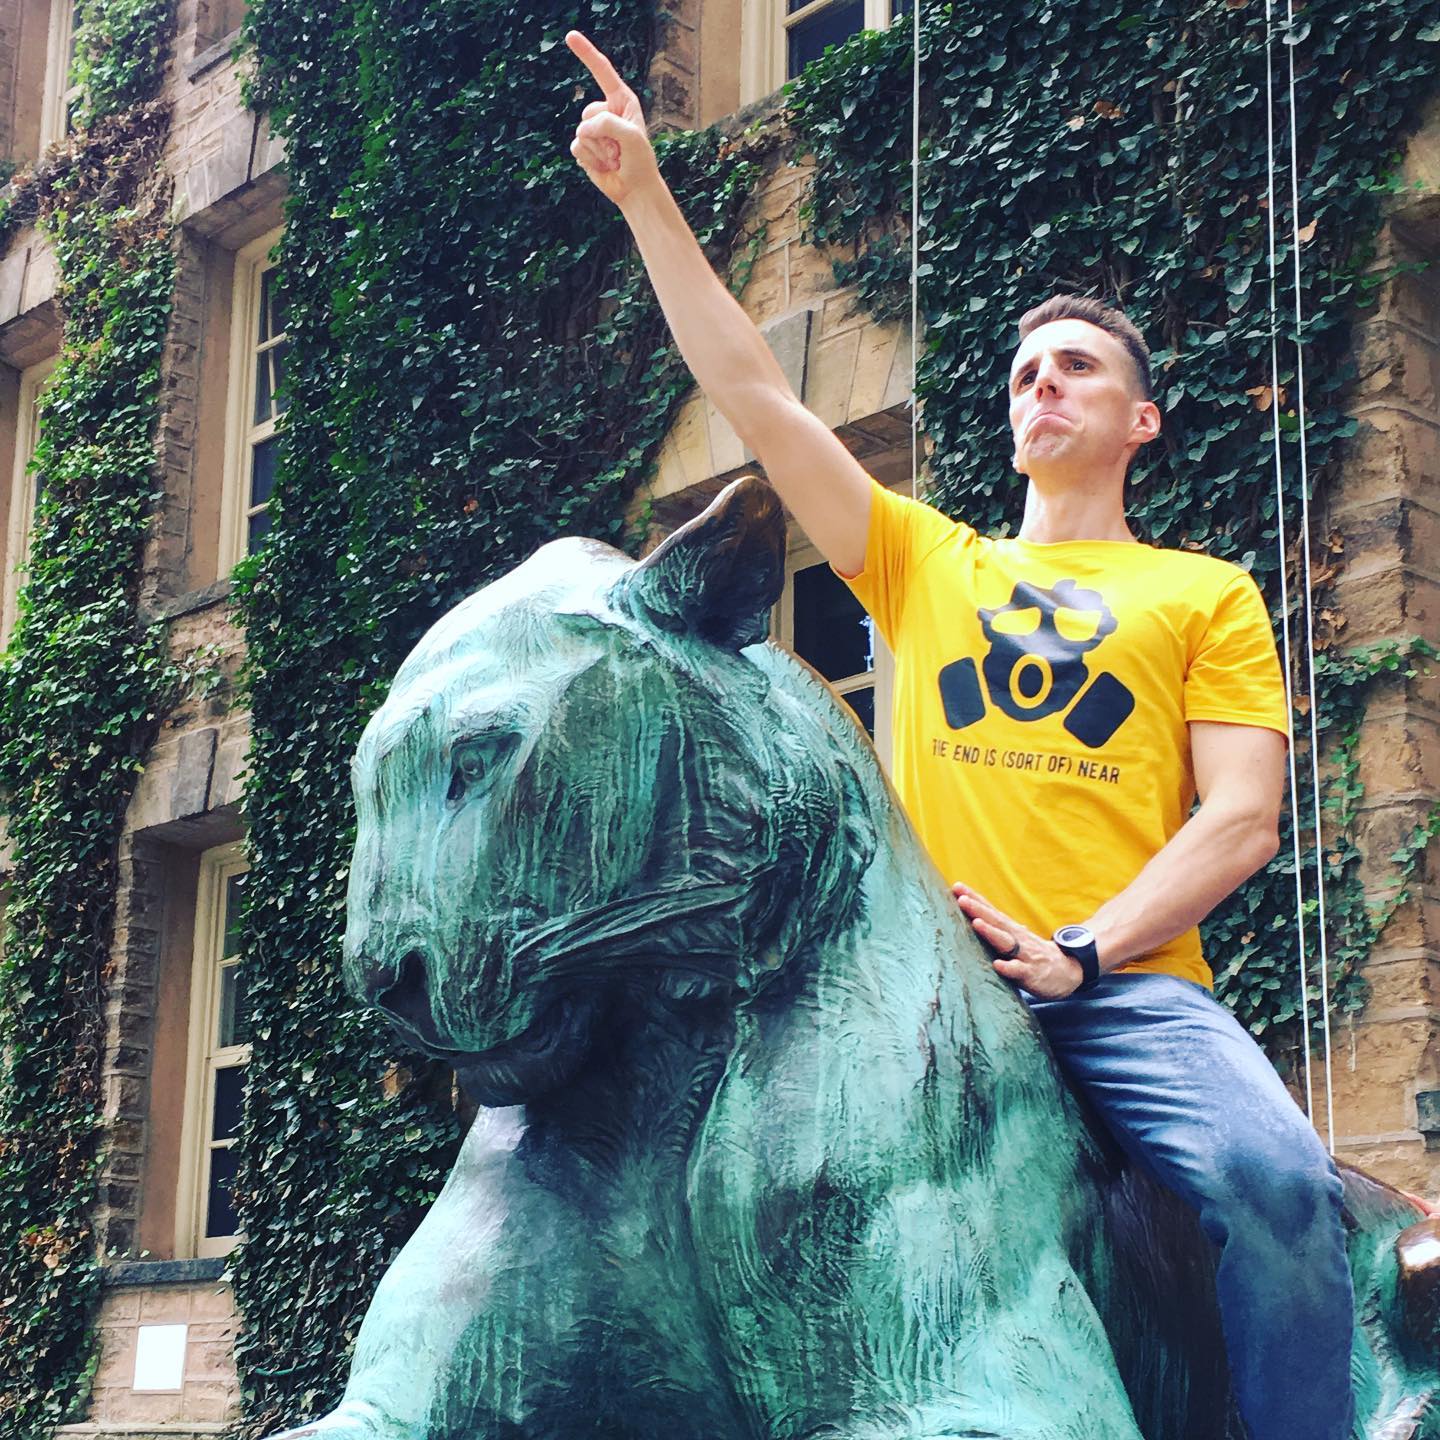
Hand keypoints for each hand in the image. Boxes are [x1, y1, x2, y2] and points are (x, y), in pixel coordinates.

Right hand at [564, 30, 660, 209]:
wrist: (634, 189)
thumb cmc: (639, 160)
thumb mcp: (631, 137)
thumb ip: (608, 124)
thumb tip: (582, 128)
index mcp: (621, 100)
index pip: (602, 71)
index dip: (586, 53)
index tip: (569, 36)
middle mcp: (605, 111)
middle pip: (588, 112)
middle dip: (604, 135)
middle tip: (620, 150)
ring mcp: (593, 130)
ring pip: (581, 132)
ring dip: (599, 150)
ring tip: (614, 158)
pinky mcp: (584, 147)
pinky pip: (575, 146)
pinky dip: (590, 159)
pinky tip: (603, 165)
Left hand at [951, 882, 1084, 998]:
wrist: (1067, 972)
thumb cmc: (1032, 954)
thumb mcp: (1014, 937)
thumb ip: (996, 928)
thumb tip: (973, 914)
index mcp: (1010, 929)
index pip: (990, 911)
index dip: (974, 899)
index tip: (957, 886)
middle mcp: (1016, 938)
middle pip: (996, 921)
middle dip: (978, 910)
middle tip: (962, 898)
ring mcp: (1024, 954)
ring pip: (1006, 943)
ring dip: (991, 932)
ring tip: (977, 923)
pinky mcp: (1031, 973)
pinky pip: (1019, 970)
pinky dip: (1008, 967)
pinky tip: (997, 964)